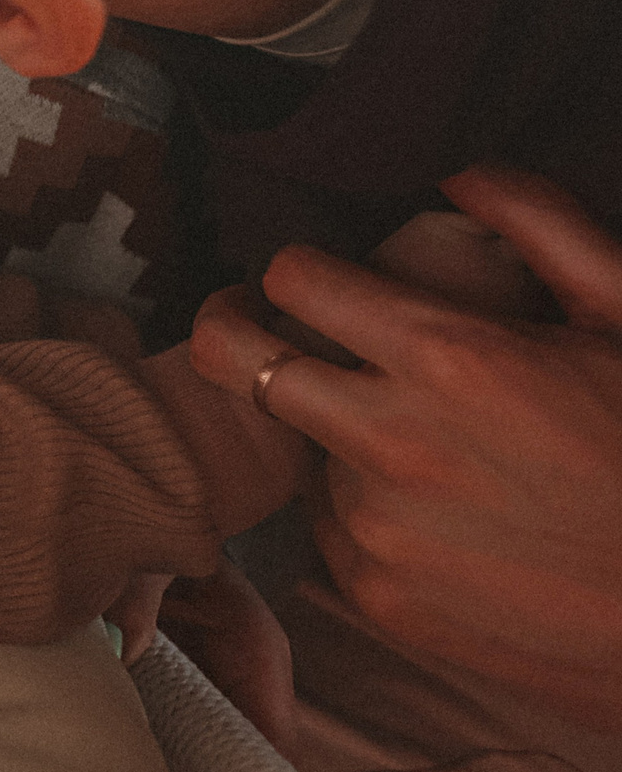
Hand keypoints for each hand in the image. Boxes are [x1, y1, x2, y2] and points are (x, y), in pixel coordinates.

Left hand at [188, 166, 621, 729]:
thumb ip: (539, 223)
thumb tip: (456, 173)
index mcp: (450, 359)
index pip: (295, 278)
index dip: (294, 265)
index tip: (304, 273)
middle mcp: (391, 444)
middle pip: (235, 360)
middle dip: (232, 324)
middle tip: (246, 316)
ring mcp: (375, 529)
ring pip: (297, 447)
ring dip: (328, 429)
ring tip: (413, 437)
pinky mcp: (379, 599)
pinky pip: (330, 527)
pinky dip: (360, 506)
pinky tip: (436, 510)